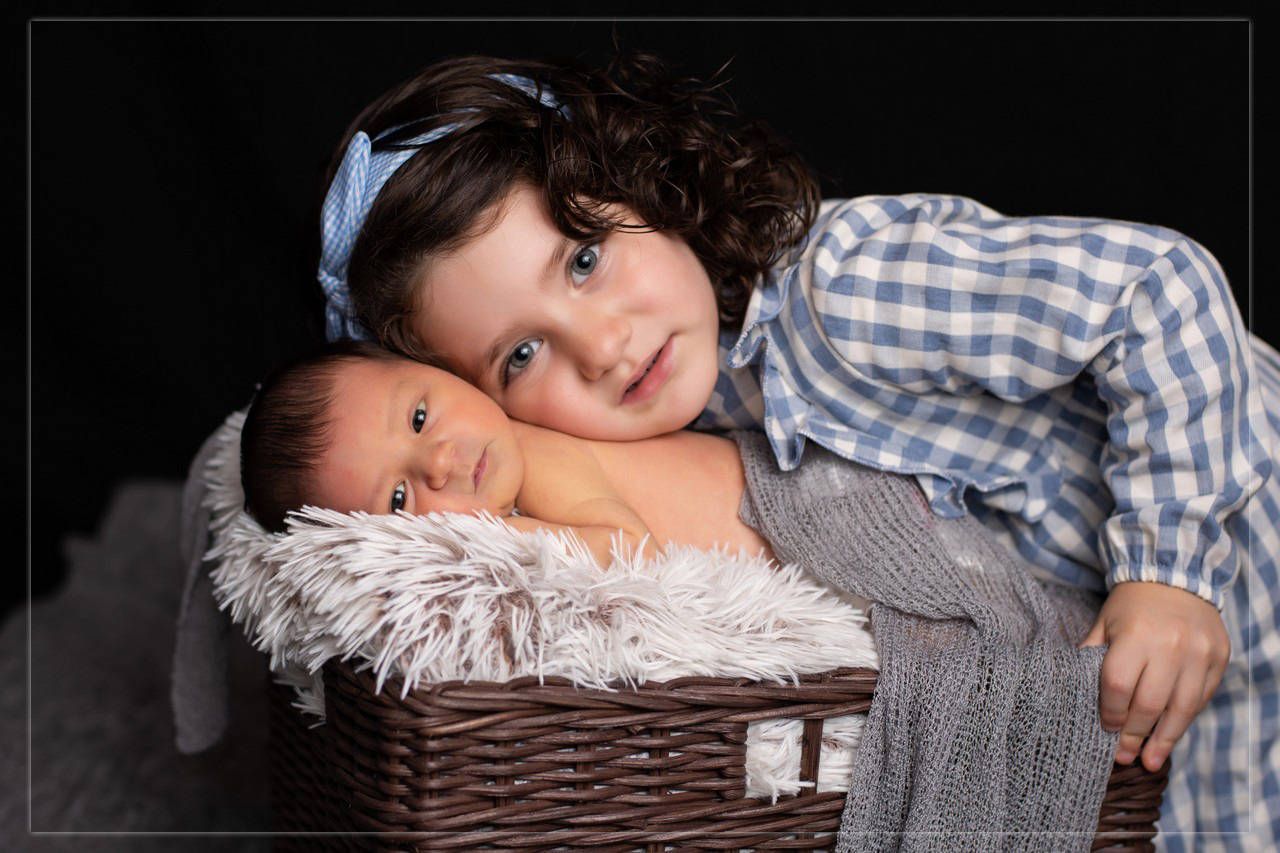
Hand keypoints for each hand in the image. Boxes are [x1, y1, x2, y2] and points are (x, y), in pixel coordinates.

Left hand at [1079, 581, 1228, 770]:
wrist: (1175, 576)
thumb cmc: (1131, 605)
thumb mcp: (1104, 624)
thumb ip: (1092, 656)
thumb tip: (1075, 694)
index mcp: (1136, 635)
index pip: (1119, 685)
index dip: (1110, 712)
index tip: (1105, 728)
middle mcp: (1171, 646)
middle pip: (1150, 703)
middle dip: (1134, 734)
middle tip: (1123, 756)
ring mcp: (1199, 654)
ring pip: (1181, 709)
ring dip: (1164, 740)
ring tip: (1149, 761)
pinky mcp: (1218, 659)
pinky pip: (1201, 699)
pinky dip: (1184, 720)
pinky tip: (1171, 736)